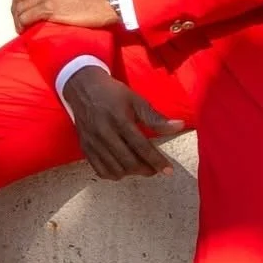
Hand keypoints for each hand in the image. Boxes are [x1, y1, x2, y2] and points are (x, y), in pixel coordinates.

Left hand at [13, 0, 118, 30]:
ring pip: (20, 6)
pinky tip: (24, 29)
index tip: (22, 3)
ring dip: (17, 17)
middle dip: (16, 6)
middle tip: (19, 16)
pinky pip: (27, 17)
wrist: (109, 0)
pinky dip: (22, 24)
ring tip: (20, 26)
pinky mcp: (49, 10)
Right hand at [65, 68, 184, 178]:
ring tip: (141, 168)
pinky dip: (113, 174)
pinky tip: (122, 169)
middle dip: (145, 170)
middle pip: (128, 162)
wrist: (83, 88)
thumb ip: (156, 118)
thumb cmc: (113, 93)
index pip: (141, 146)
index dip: (156, 161)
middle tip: (155, 169)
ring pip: (114, 169)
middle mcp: (105, 133)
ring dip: (131, 173)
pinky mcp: (85, 148)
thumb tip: (179, 126)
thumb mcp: (136, 100)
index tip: (168, 170)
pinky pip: (100, 170)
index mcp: (120, 120)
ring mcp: (93, 143)